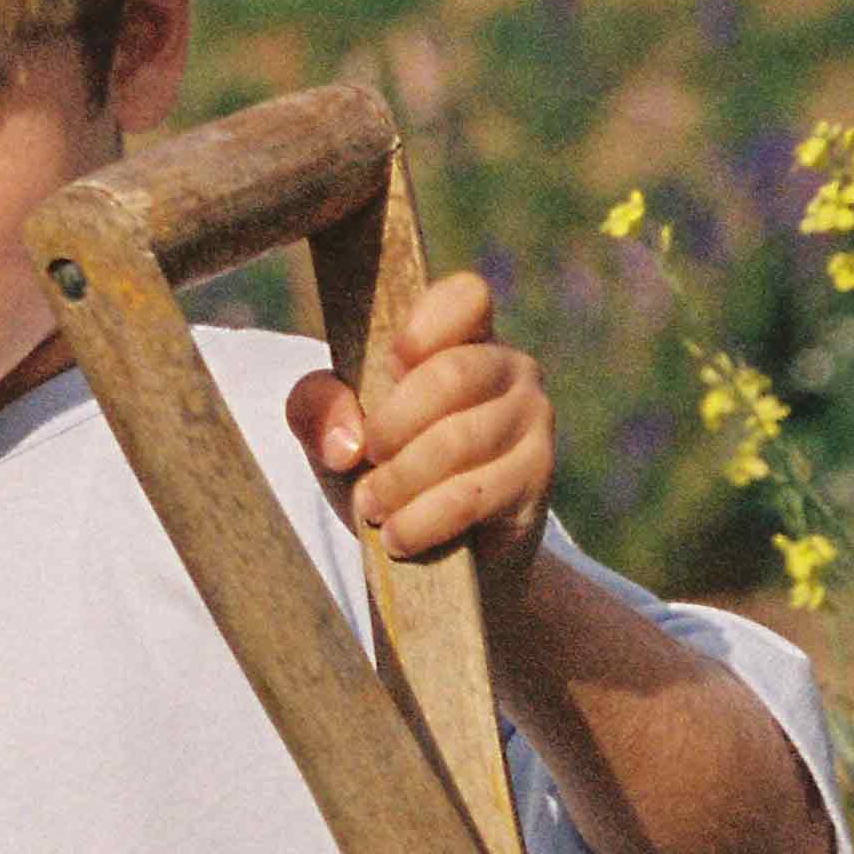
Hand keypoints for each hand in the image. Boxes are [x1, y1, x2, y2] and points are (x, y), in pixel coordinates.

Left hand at [290, 270, 554, 595]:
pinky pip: (470, 497)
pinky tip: (397, 537)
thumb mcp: (337, 433)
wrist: (435, 556)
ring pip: (457, 441)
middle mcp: (509, 369)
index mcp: (463, 338)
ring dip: (399, 481)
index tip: (393, 360)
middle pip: (451, 375)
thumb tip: (345, 442)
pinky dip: (420, 521)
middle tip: (364, 458)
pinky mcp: (535, 479)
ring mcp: (532, 421)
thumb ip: (317, 408)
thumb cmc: (386, 470)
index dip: (428, 323)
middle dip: (392, 424)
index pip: (466, 297)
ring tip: (371, 506)